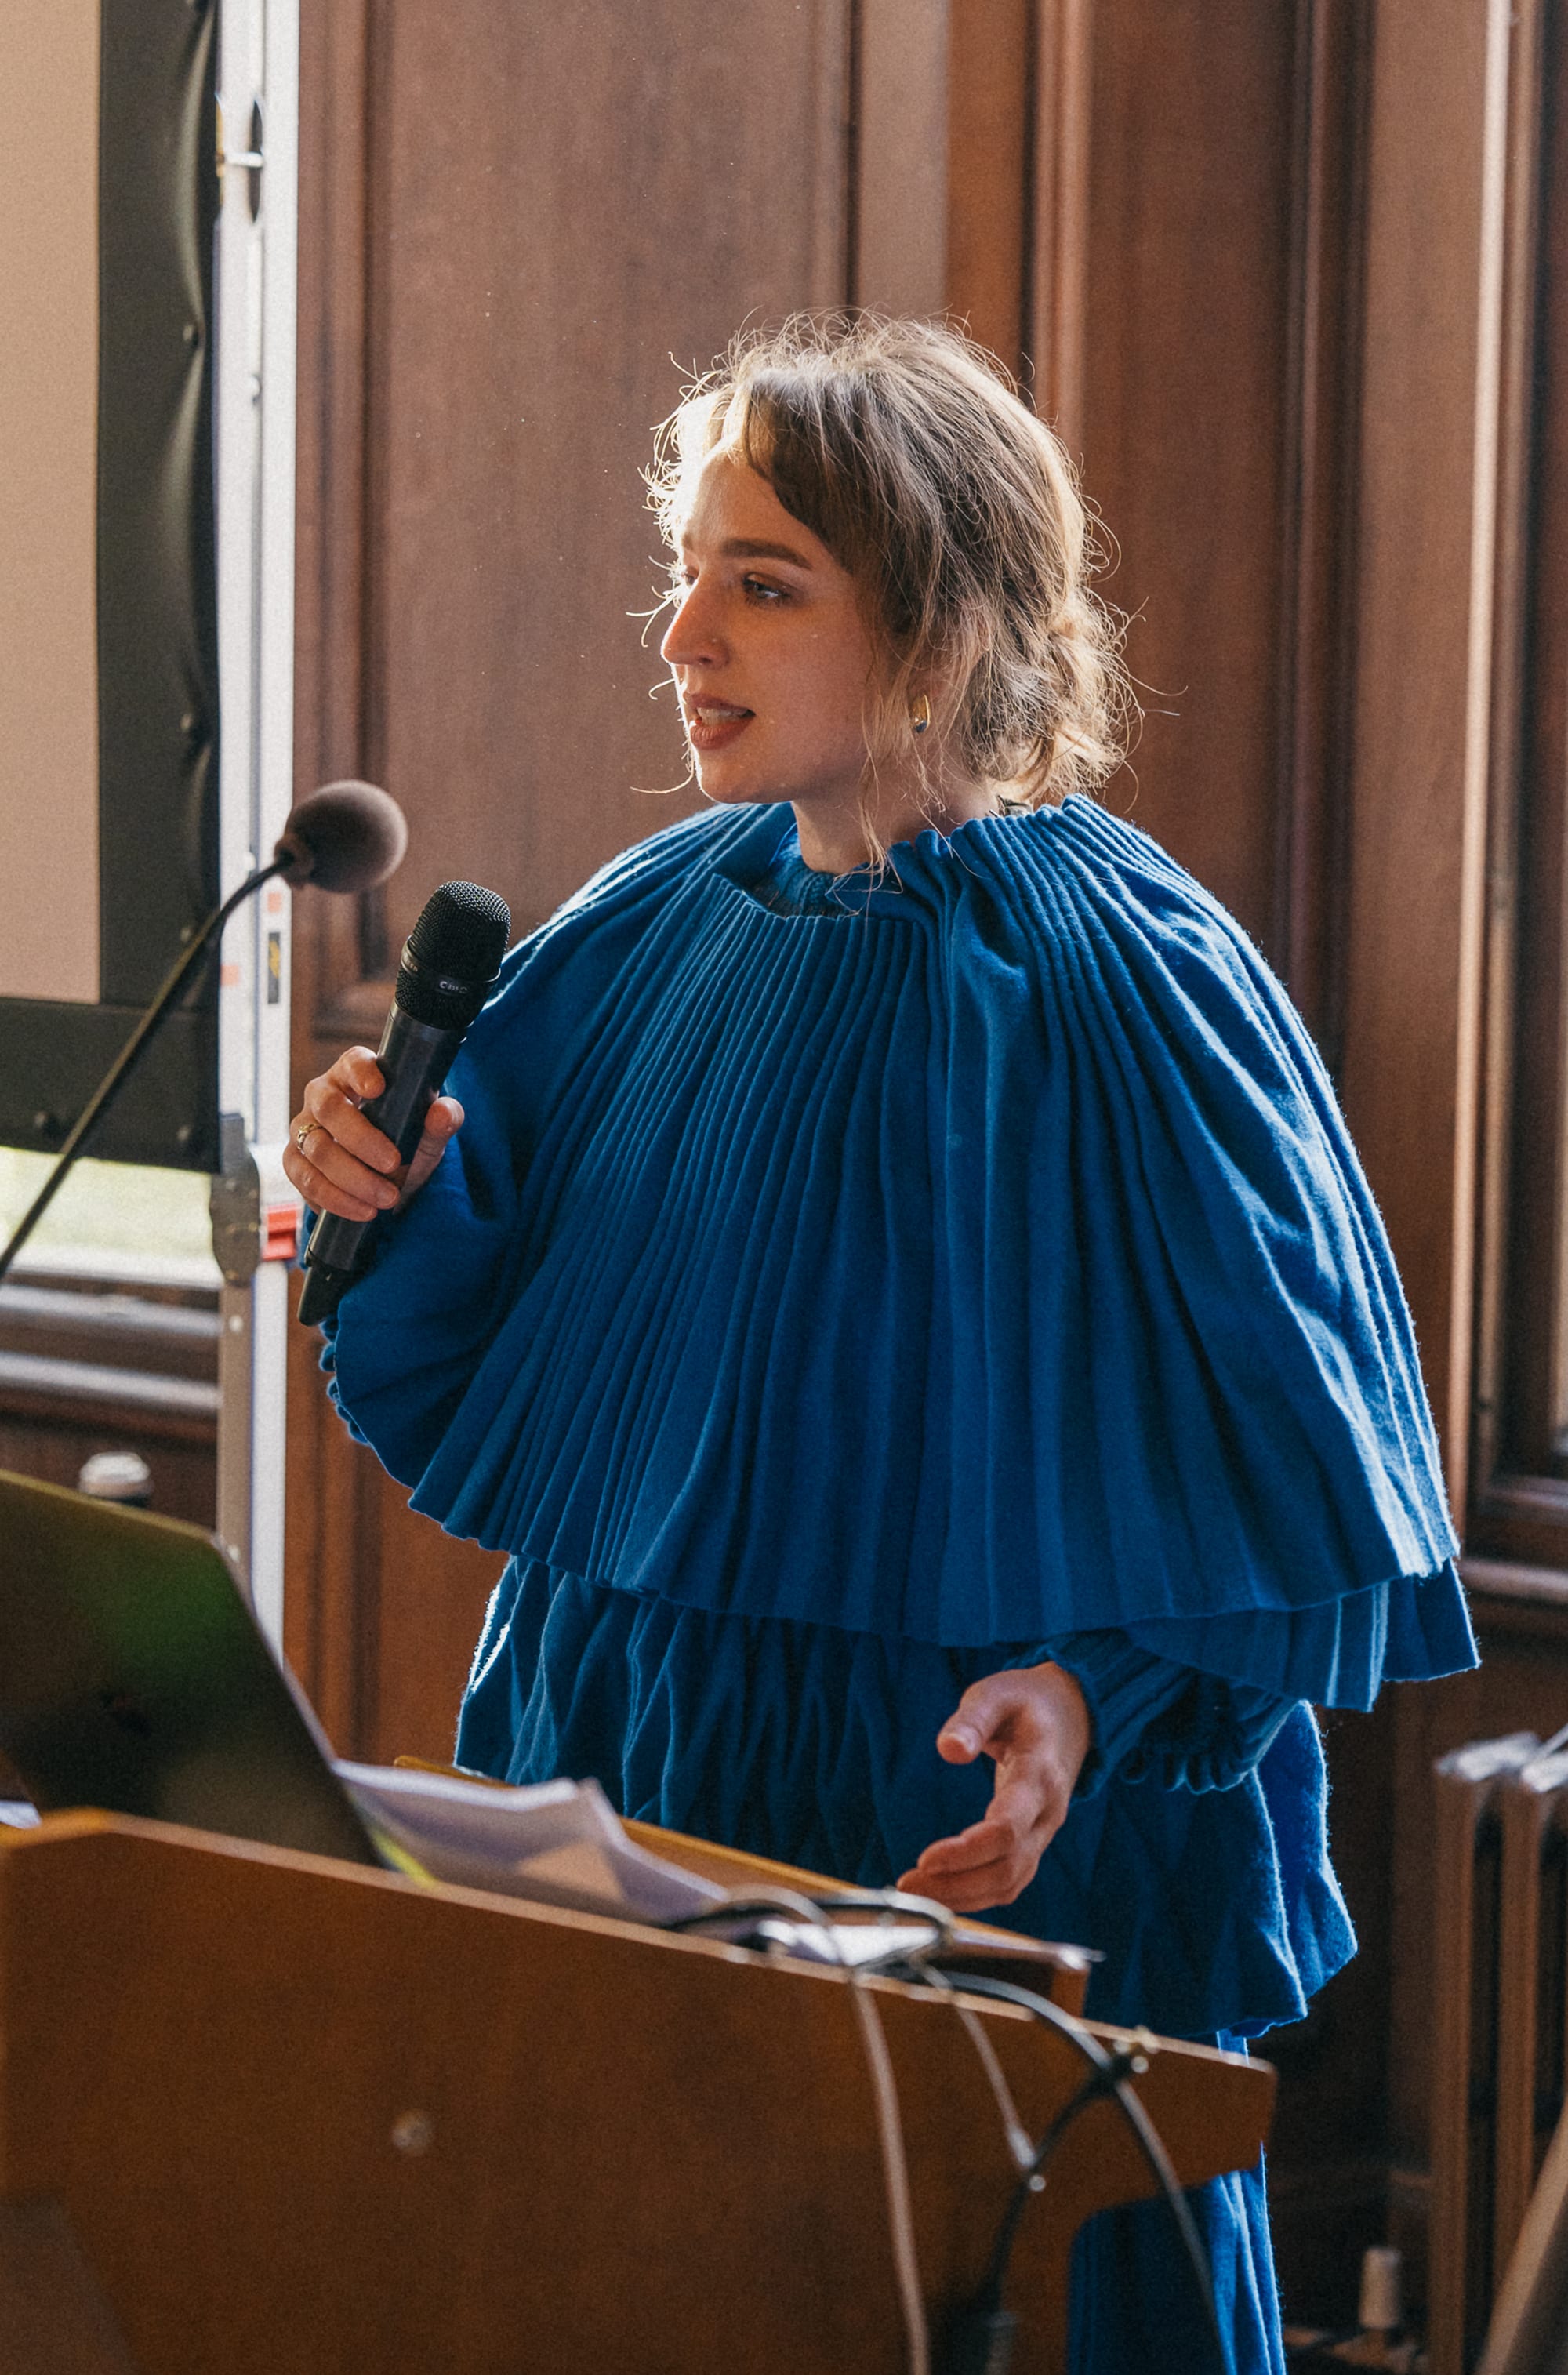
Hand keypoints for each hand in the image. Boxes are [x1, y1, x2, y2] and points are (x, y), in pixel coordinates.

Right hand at [283, 1046, 463, 1221]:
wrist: (386, 1180)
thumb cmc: (405, 1143)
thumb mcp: (429, 1134)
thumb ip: (443, 1120)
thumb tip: (443, 1113)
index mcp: (355, 1075)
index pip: (352, 1062)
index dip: (361, 1072)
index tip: (378, 1090)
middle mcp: (322, 1096)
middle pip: (330, 1108)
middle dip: (362, 1140)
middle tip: (393, 1164)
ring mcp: (303, 1128)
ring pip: (318, 1149)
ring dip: (354, 1178)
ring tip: (387, 1198)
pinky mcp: (294, 1162)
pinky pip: (306, 1180)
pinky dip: (336, 1200)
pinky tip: (363, 1211)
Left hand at [897, 1662, 1091, 1913]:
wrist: (1071, 1714)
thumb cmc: (1025, 1702)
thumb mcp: (995, 1695)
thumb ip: (972, 1721)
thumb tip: (948, 1750)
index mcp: (1040, 1775)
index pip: (1007, 1829)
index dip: (967, 1852)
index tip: (925, 1859)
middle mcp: (1048, 1813)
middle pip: (1007, 1867)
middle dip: (957, 1883)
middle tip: (908, 1883)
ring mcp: (1045, 1832)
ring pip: (1009, 1882)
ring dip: (962, 1895)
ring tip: (915, 1892)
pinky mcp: (1034, 1841)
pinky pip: (1009, 1881)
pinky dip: (975, 1894)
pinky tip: (940, 1891)